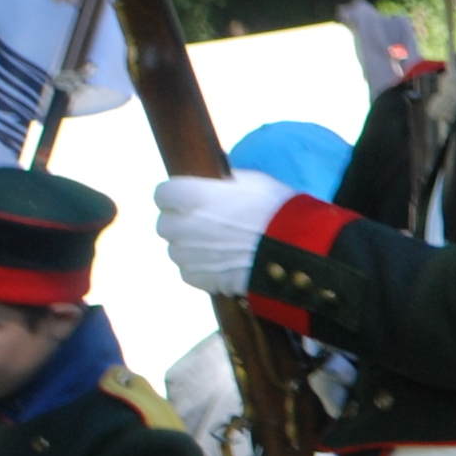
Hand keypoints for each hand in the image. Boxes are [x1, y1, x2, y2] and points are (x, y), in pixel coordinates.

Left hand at [156, 171, 295, 295]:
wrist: (293, 251)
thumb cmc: (276, 209)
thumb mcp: (251, 181)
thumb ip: (219, 182)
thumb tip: (209, 178)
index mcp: (191, 196)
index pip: (162, 193)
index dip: (178, 195)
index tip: (193, 197)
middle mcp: (181, 226)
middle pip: (165, 222)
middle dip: (182, 221)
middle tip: (208, 221)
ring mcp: (186, 255)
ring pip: (176, 248)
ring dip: (190, 245)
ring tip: (220, 244)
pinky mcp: (196, 277)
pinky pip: (188, 269)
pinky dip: (201, 265)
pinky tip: (224, 260)